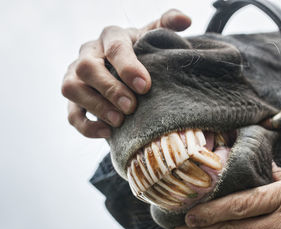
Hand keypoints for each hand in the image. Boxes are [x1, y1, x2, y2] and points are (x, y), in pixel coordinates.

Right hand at [62, 9, 190, 137]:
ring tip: (119, 121)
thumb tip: (185, 19)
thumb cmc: (144, 53)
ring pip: (71, 88)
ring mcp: (76, 76)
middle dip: (110, 89)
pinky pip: (71, 114)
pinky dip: (86, 126)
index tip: (145, 86)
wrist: (127, 70)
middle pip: (87, 67)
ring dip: (95, 106)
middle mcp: (89, 53)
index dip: (128, 67)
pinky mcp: (74, 99)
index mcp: (111, 36)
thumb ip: (168, 25)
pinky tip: (108, 133)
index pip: (114, 47)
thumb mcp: (156, 37)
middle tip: (131, 107)